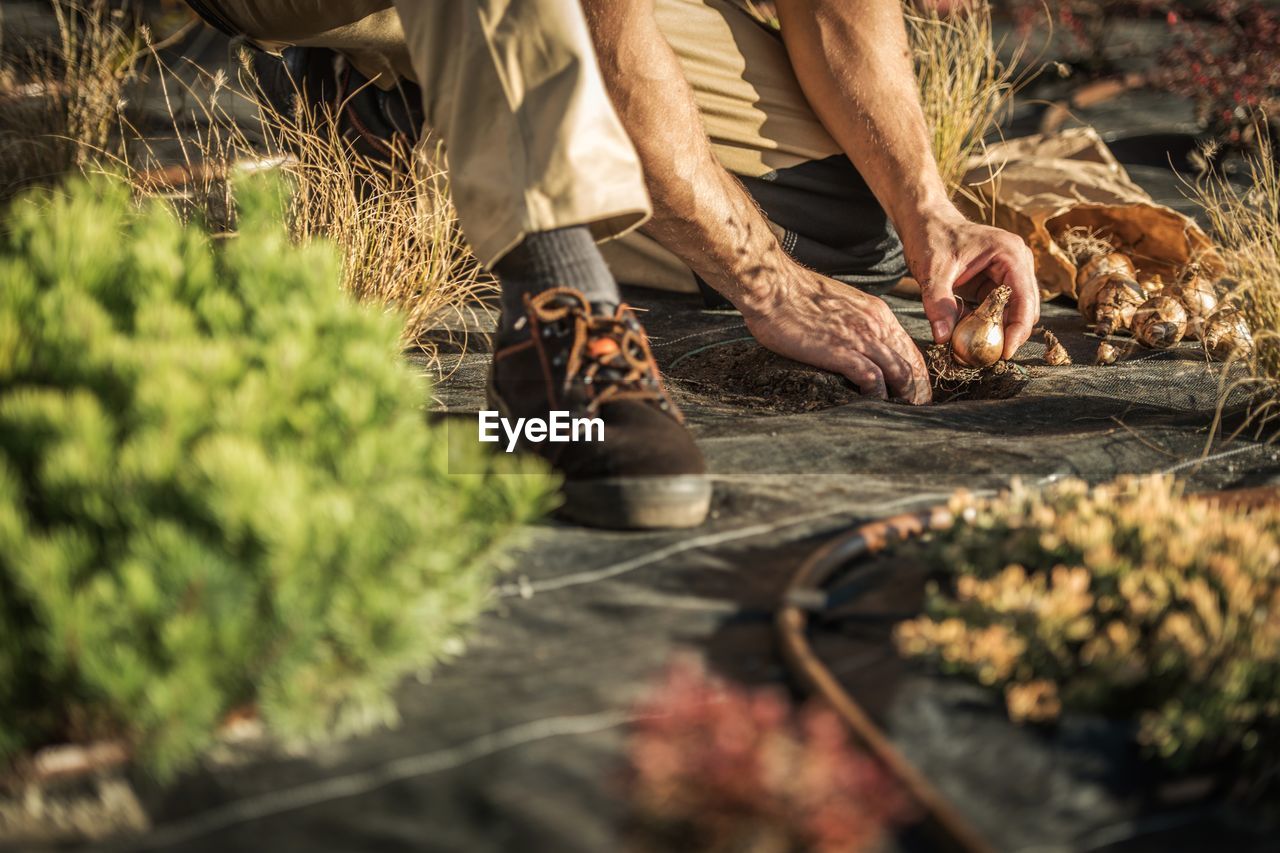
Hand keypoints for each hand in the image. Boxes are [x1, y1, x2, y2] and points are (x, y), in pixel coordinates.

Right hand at [737, 263, 931, 403]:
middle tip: (914, 412)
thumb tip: (856, 343)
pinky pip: (872, 379)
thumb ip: (854, 322)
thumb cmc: (795, 296)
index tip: (915, 394)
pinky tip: (872, 406)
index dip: (918, 376)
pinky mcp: (841, 351)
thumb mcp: (839, 304)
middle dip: (917, 392)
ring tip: (899, 415)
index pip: (910, 350)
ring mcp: (860, 338)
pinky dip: (877, 397)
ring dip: (903, 398)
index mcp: (877, 313)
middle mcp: (876, 325)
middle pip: (912, 365)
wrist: (772, 287)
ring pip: (900, 374)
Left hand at [901, 205, 1039, 358]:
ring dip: (994, 331)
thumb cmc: (931, 237)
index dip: (1018, 330)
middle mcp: (1017, 264)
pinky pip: (995, 312)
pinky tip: (962, 329)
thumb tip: (943, 338)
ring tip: (970, 345)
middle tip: (984, 356)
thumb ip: (938, 303)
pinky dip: (983, 324)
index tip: (1004, 355)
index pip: (1025, 300)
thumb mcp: (931, 271)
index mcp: (1010, 254)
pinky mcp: (996, 284)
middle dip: (1007, 334)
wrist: (925, 222)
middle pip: (1025, 310)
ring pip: (1011, 313)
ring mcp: (1009, 274)